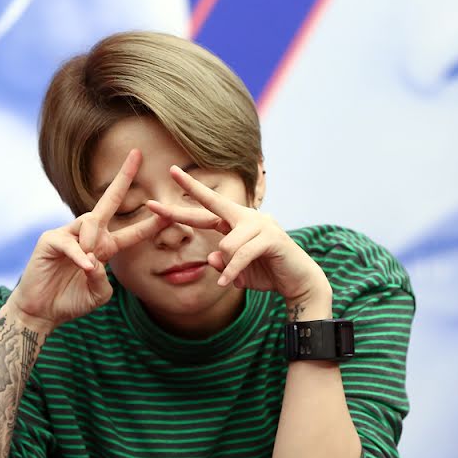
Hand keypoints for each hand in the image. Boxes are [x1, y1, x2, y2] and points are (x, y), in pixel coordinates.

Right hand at [10, 149, 169, 329]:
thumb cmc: (70, 302)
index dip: (152, 223)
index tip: (171, 210)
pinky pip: (70, 243)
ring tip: (87, 266)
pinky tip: (84, 266)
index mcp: (104, 247)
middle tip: (137, 154)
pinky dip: (78, 255)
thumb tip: (95, 260)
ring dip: (94, 242)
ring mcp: (68, 234)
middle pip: (108, 201)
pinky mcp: (50, 240)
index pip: (132, 232)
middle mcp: (88, 235)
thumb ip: (102, 280)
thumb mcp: (97, 294)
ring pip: (90, 222)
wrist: (41, 311)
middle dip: (124, 178)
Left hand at [147, 165, 330, 308]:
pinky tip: (230, 284)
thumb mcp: (236, 271)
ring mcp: (261, 224)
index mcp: (237, 221)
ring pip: (225, 245)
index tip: (171, 173)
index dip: (190, 191)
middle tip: (158, 193)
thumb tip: (212, 257)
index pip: (208, 206)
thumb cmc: (267, 272)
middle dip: (184, 200)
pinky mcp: (271, 238)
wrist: (299, 282)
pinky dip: (233, 272)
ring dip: (228, 267)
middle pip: (212, 205)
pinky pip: (240, 255)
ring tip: (236, 278)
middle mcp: (248, 217)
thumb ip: (222, 263)